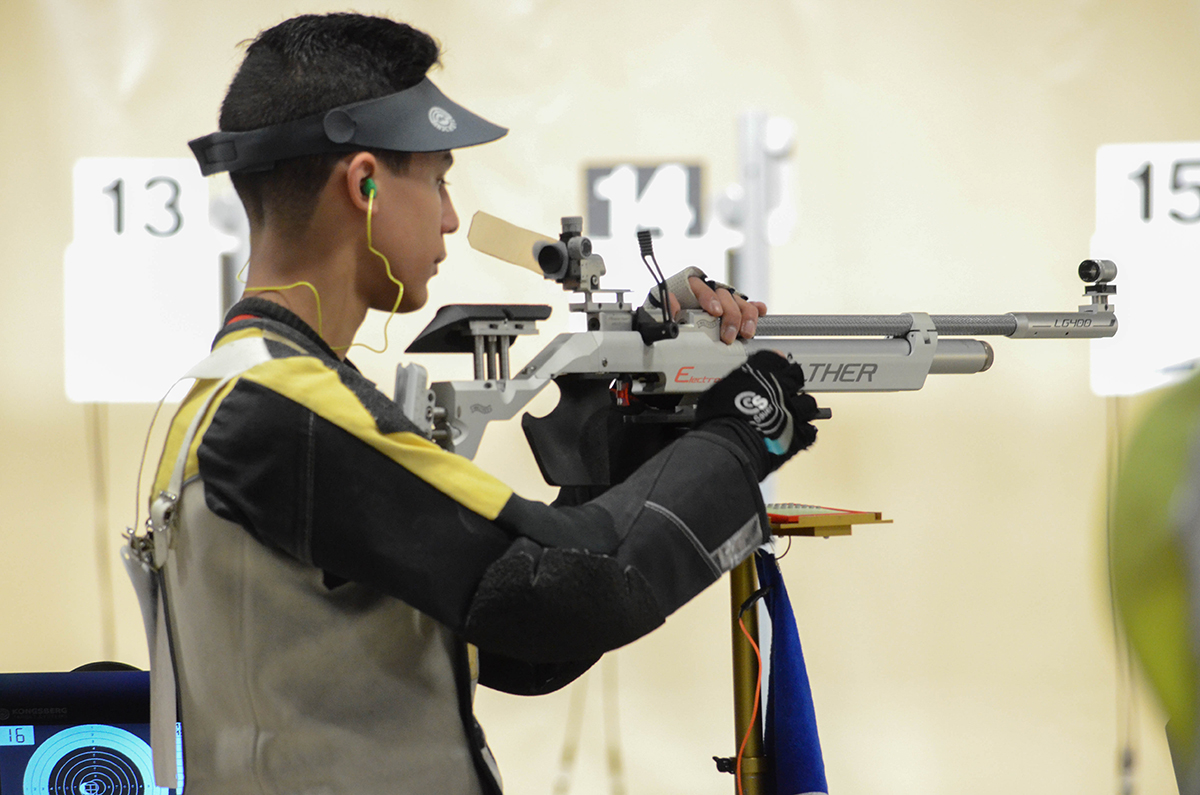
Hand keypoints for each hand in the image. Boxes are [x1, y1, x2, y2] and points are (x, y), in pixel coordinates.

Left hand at [667, 276, 767, 344]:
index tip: (714, 312)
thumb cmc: (674, 318)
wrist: (679, 326)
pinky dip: (756, 309)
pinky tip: (762, 311)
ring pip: (739, 302)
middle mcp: (710, 292)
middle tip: (728, 336)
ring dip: (746, 317)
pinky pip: (749, 306)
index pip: (700, 286)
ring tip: (746, 333)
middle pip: (724, 296)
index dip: (709, 298)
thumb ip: (666, 309)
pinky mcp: (736, 310)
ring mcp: (725, 301)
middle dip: (730, 317)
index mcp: (691, 288)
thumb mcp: (664, 314)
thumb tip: (671, 304)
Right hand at [695, 351, 818, 473]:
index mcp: (760, 372)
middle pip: (796, 376)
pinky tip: (798, 434)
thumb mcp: (718, 392)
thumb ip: (732, 386)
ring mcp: (792, 410)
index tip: (775, 367)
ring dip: (802, 407)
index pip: (775, 359)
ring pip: (808, 403)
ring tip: (794, 413)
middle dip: (793, 382)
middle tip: (787, 388)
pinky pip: (810, 430)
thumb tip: (727, 390)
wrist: (731, 443)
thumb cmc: (719, 419)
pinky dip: (805, 432)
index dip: (775, 364)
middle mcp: (780, 387)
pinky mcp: (798, 434)